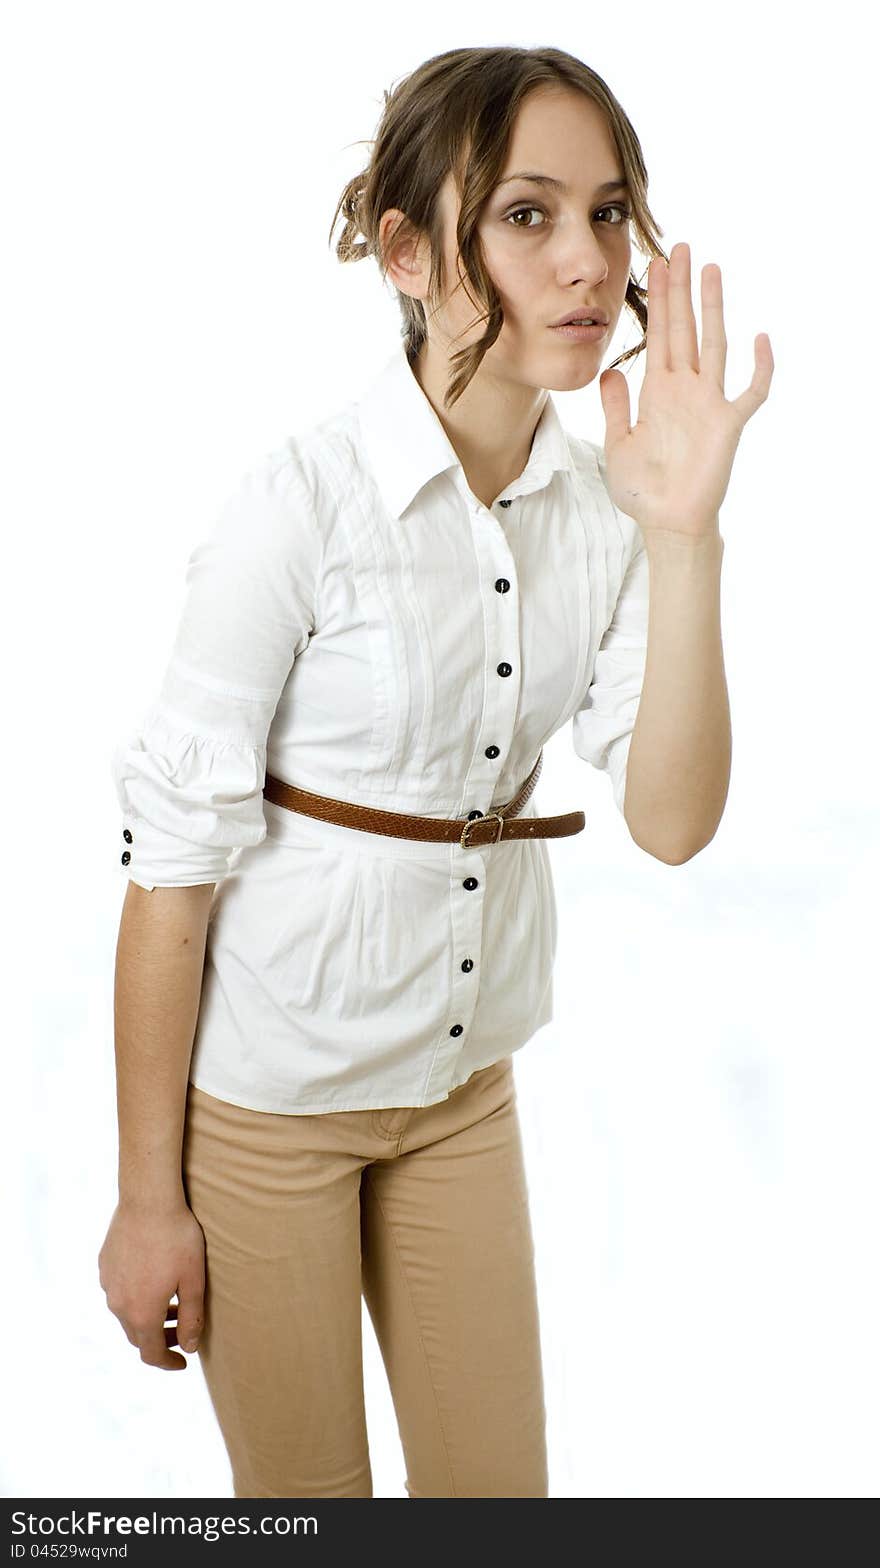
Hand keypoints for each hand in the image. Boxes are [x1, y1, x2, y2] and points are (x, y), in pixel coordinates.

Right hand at [98, 1199, 205, 1370]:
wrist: (147, 1199)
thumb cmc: (177, 1238)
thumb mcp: (193, 1280)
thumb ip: (192, 1318)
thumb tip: (190, 1347)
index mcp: (142, 1314)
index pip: (152, 1354)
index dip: (169, 1363)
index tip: (183, 1362)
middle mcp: (119, 1305)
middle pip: (138, 1336)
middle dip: (161, 1339)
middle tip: (183, 1330)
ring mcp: (108, 1284)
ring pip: (126, 1313)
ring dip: (148, 1316)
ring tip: (171, 1302)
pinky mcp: (104, 1265)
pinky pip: (118, 1290)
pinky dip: (136, 1296)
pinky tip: (152, 1278)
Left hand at [598, 242, 773, 538]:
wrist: (666, 523)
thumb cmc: (643, 491)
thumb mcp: (617, 444)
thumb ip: (615, 407)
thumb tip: (609, 371)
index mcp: (658, 392)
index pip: (659, 334)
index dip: (659, 299)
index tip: (656, 263)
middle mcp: (685, 389)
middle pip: (684, 328)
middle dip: (681, 288)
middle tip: (680, 247)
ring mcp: (709, 403)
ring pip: (713, 345)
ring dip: (713, 308)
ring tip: (711, 270)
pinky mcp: (728, 424)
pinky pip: (750, 391)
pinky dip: (759, 367)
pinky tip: (760, 338)